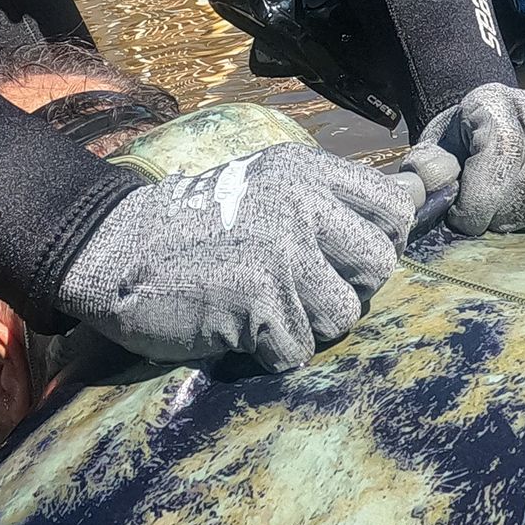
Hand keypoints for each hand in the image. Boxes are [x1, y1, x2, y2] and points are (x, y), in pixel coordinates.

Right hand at [59, 142, 426, 372]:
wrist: (115, 248)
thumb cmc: (198, 225)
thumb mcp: (268, 186)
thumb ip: (327, 200)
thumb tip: (409, 210)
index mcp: (308, 173)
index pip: (394, 209)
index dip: (380, 242)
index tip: (346, 258)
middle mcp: (302, 206)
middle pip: (380, 266)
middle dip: (348, 290)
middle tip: (305, 292)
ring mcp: (282, 253)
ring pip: (344, 315)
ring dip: (308, 326)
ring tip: (267, 309)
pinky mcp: (258, 301)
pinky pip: (298, 349)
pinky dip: (270, 351)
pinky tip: (240, 328)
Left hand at [402, 82, 524, 235]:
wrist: (486, 121)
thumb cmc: (458, 140)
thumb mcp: (433, 146)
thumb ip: (427, 167)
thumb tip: (428, 186)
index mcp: (495, 101)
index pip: (504, 154)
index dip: (481, 200)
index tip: (462, 218)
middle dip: (505, 216)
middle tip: (486, 220)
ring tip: (510, 217)